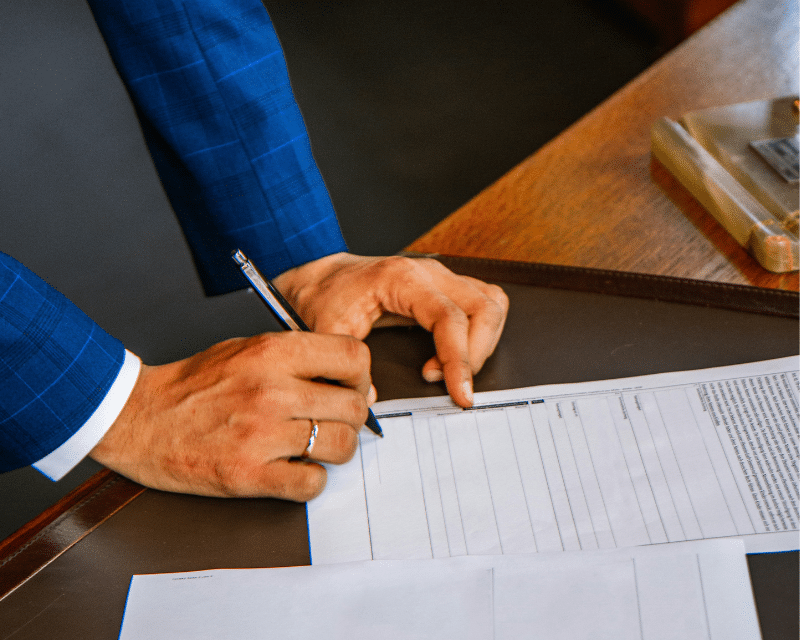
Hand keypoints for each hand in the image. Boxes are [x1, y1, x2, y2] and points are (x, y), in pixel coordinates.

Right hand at [90, 332, 373, 500]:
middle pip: (353, 407)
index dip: (362, 376)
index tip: (352, 388)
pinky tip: (294, 469)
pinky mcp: (247, 474)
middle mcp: (271, 390)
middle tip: (335, 422)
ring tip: (314, 447)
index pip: (353, 357)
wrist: (136, 418)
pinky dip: (311, 480)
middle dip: (353, 417)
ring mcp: (260, 434)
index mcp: (272, 353)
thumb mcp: (247, 349)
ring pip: (341, 446)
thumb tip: (354, 384)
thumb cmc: (193, 385)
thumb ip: (299, 359)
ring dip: (336, 450)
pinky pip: (311, 484)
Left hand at [272, 253, 508, 407]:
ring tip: (451, 371)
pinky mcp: (445, 286)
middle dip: (476, 354)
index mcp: (402, 279)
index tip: (460, 393)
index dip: (460, 359)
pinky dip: (480, 332)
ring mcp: (441, 276)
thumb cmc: (325, 298)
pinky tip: (452, 356)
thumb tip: (372, 399)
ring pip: (492, 302)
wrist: (321, 278)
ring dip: (483, 342)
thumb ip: (346, 365)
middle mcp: (429, 272)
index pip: (450, 317)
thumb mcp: (326, 331)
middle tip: (453, 386)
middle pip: (484, 307)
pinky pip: (484, 302)